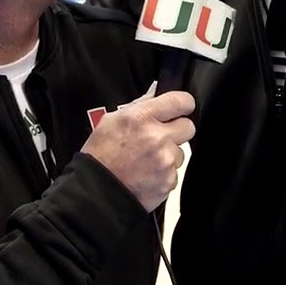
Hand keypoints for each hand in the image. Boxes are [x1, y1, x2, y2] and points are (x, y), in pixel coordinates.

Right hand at [80, 90, 195, 211]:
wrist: (96, 192)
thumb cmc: (100, 156)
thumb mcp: (112, 121)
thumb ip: (139, 105)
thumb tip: (156, 92)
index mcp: (141, 118)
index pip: (180, 101)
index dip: (183, 103)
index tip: (182, 107)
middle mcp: (157, 138)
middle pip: (189, 126)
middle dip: (178, 130)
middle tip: (163, 136)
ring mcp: (165, 161)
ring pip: (181, 153)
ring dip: (169, 155)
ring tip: (147, 160)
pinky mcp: (168, 181)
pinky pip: (174, 173)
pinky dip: (164, 174)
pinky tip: (147, 175)